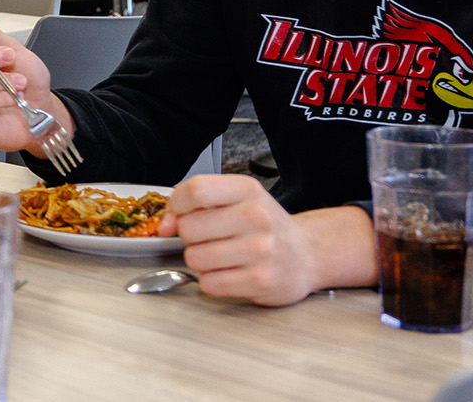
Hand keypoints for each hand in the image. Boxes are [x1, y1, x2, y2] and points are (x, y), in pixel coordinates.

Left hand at [158, 175, 367, 305]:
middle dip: (190, 238)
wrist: (307, 255)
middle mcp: (257, 217)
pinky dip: (212, 281)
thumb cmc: (264, 227)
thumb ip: (196, 203)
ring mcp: (261, 250)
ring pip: (194, 258)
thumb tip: (165, 225)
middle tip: (211, 239)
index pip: (195, 190)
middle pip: (189, 228)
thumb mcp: (237, 200)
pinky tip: (230, 273)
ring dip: (200, 261)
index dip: (176, 206)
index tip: (177, 218)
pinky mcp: (260, 280)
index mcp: (248, 190)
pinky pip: (209, 283)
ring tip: (223, 257)